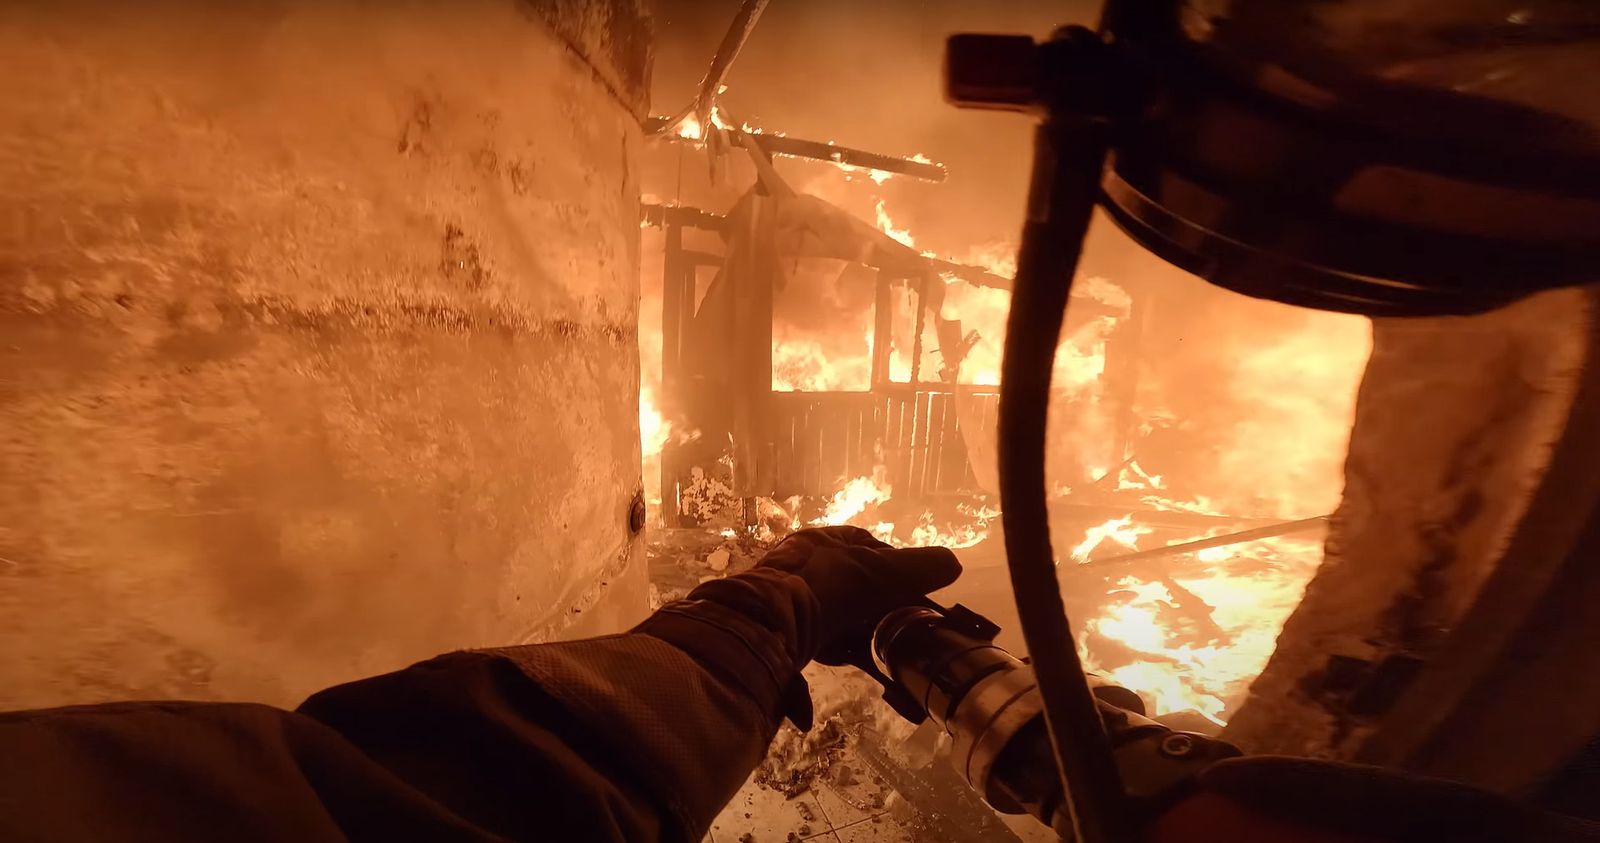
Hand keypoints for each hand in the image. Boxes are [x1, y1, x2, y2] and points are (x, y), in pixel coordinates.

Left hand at [756, 526, 961, 663]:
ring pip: (836, 615)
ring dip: (857, 633)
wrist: (769, 625)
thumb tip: (954, 563)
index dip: (895, 569)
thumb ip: (919, 568)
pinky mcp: (780, 630)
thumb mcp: (881, 571)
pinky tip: (846, 659)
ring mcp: (788, 597)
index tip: (913, 594)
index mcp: (825, 540)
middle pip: (853, 585)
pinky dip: (834, 649)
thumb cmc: (827, 586)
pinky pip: (817, 638)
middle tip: (898, 627)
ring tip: (876, 649)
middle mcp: (803, 563)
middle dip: (876, 607)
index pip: (869, 548)